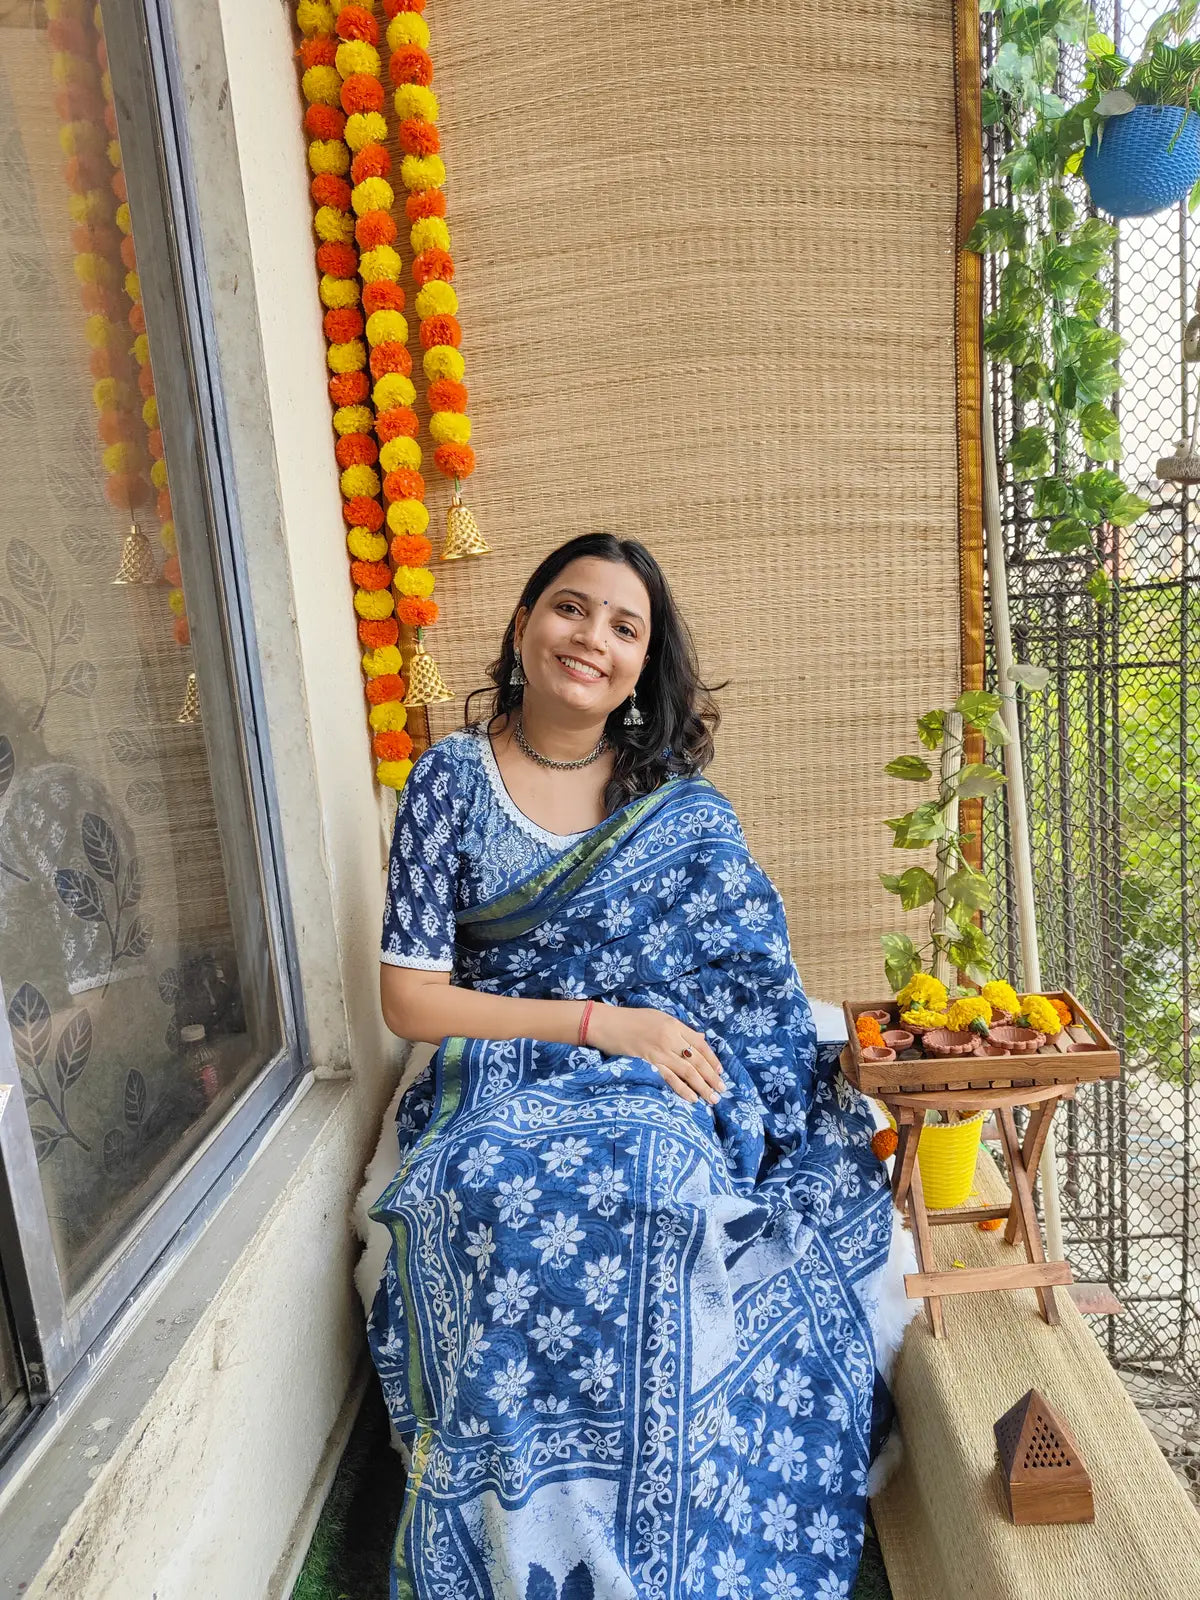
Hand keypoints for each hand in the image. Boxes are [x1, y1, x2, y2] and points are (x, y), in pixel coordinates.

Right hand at [586, 1003, 725, 1105]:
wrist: (604, 1023)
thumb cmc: (629, 1020)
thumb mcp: (657, 1017)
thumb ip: (678, 1028)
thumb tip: (699, 1037)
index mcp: (673, 1024)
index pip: (700, 1043)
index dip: (712, 1059)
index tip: (720, 1072)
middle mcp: (670, 1037)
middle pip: (697, 1059)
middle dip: (711, 1077)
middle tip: (722, 1090)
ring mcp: (659, 1051)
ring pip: (687, 1071)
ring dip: (702, 1087)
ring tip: (712, 1099)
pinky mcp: (647, 1062)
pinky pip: (669, 1078)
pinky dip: (682, 1089)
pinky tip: (692, 1098)